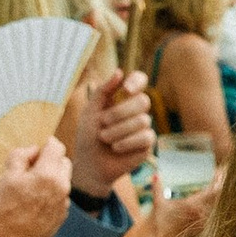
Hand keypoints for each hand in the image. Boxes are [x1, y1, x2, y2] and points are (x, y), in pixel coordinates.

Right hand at [0, 137, 73, 236]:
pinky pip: (61, 196)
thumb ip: (21, 155)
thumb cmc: (7, 207)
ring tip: (32, 187)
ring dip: (52, 177)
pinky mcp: (63, 214)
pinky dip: (52, 193)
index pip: (56, 147)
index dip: (46, 144)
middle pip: (64, 161)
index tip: (38, 149)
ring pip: (63, 180)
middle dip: (51, 160)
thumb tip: (34, 150)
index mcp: (48, 174)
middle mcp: (62, 187)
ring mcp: (64, 202)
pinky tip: (35, 202)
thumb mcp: (8, 176)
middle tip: (32, 168)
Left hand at [78, 68, 156, 197]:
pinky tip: (116, 148)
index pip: (140, 80)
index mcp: (124, 98)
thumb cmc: (88, 136)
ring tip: (105, 138)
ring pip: (143, 121)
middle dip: (120, 113)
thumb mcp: (90, 111)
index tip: (126, 89)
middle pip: (143, 101)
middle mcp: (136, 111)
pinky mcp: (147, 144)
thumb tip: (119, 71)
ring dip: (118, 131)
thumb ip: (103, 91)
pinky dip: (126, 142)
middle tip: (103, 123)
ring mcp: (144, 127)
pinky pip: (146, 137)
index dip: (137, 81)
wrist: (89, 164)